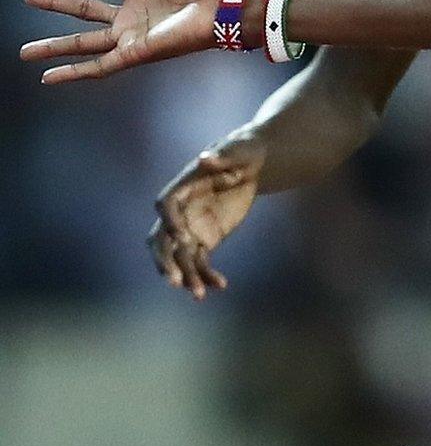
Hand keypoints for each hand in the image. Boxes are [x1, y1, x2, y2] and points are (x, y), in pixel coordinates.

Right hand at [21, 0, 233, 82]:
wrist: (228, 6)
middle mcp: (134, 15)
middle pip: (85, 9)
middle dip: (56, 2)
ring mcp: (133, 36)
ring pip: (84, 42)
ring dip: (55, 46)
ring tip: (24, 52)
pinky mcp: (135, 53)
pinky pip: (98, 66)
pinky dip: (73, 72)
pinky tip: (48, 78)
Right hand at [149, 141, 264, 299]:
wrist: (252, 165)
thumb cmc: (243, 152)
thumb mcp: (238, 151)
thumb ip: (220, 157)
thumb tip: (205, 158)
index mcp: (182, 187)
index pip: (166, 206)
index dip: (171, 221)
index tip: (184, 237)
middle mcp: (180, 211)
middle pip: (163, 239)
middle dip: (166, 260)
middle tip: (174, 281)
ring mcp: (190, 228)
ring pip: (181, 257)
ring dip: (188, 276)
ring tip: (199, 295)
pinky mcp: (204, 240)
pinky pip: (200, 262)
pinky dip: (208, 275)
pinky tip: (221, 286)